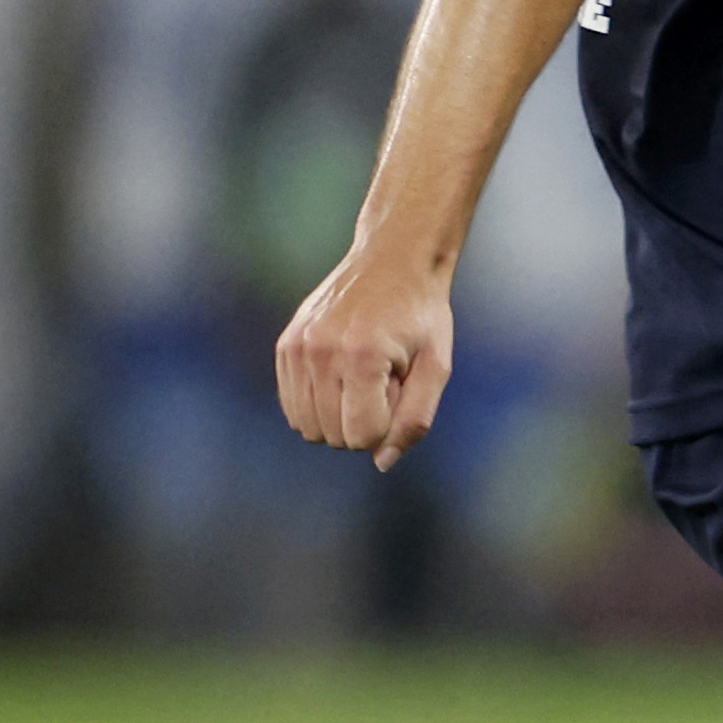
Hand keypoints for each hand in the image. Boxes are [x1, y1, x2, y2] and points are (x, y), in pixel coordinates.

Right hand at [277, 247, 457, 470]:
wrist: (392, 260)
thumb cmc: (422, 315)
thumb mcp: (437, 366)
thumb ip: (415, 419)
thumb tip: (382, 462)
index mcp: (362, 358)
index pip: (363, 437)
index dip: (388, 427)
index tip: (402, 391)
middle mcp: (321, 353)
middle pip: (335, 437)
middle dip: (364, 424)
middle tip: (385, 382)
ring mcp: (297, 349)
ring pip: (309, 428)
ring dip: (339, 419)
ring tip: (362, 380)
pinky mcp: (285, 346)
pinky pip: (293, 408)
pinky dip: (316, 408)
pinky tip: (341, 381)